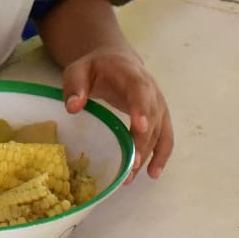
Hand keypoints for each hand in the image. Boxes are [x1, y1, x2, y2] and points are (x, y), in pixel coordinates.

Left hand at [60, 45, 173, 180]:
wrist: (116, 60)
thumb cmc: (95, 67)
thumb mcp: (78, 70)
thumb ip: (75, 86)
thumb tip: (73, 107)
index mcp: (132, 75)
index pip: (140, 91)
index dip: (141, 108)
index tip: (140, 127)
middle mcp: (151, 90)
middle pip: (153, 117)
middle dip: (143, 142)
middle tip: (130, 165)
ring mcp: (158, 104)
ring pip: (160, 131)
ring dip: (149, 155)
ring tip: (132, 177)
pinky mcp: (159, 117)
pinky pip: (165, 137)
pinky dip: (161, 155)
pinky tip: (152, 173)